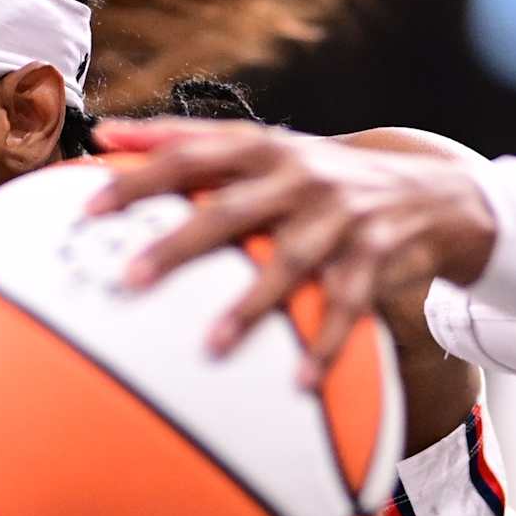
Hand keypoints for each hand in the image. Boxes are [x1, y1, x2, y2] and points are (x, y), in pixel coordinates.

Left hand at [87, 119, 496, 386]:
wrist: (426, 188)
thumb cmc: (318, 176)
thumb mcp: (263, 150)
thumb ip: (186, 143)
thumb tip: (104, 135)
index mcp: (263, 148)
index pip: (191, 154)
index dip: (140, 177)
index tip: (89, 208)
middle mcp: (300, 174)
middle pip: (231, 210)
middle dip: (179, 244)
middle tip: (130, 279)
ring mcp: (340, 214)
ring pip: (289, 261)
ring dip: (251, 305)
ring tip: (211, 346)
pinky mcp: (376, 253)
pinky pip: (348, 304)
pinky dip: (325, 343)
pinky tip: (300, 380)